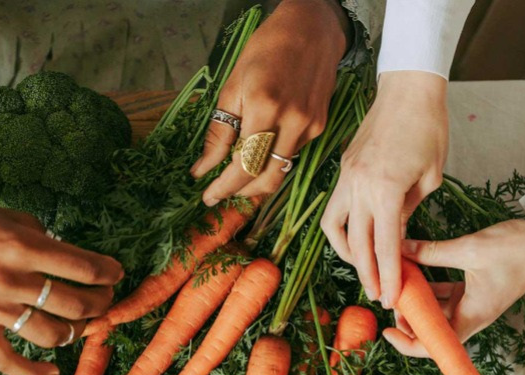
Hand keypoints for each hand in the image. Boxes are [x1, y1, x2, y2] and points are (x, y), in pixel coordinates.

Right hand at [0, 176, 122, 374]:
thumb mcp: (10, 217)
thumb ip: (43, 239)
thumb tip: (71, 260)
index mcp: (22, 246)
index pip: (84, 267)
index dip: (109, 273)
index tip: (116, 273)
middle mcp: (11, 280)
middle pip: (76, 304)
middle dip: (101, 303)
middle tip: (105, 298)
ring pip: (52, 335)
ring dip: (76, 333)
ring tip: (81, 324)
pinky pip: (8, 362)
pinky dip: (33, 373)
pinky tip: (52, 372)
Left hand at [191, 0, 350, 202]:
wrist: (311, 29)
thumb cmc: (266, 50)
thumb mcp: (233, 86)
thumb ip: (220, 132)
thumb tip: (204, 167)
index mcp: (265, 108)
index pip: (244, 166)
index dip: (224, 187)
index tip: (208, 196)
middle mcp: (293, 122)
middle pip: (267, 179)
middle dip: (241, 192)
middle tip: (220, 192)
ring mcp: (311, 127)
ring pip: (281, 169)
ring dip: (256, 178)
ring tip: (235, 174)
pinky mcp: (320, 126)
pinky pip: (292, 154)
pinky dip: (273, 158)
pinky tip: (260, 149)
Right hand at [322, 70, 448, 309]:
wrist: (408, 89)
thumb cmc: (429, 128)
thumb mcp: (430, 177)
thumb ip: (409, 211)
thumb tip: (396, 237)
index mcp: (386, 190)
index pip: (386, 246)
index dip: (389, 277)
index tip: (391, 298)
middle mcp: (360, 186)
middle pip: (358, 244)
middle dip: (368, 275)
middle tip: (378, 296)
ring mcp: (346, 177)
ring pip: (335, 228)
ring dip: (348, 254)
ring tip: (363, 270)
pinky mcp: (343, 169)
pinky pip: (335, 208)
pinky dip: (341, 229)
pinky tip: (354, 239)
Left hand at [383, 217, 524, 357]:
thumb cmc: (517, 248)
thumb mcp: (470, 249)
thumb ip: (431, 252)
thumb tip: (398, 250)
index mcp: (473, 316)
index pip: (435, 346)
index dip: (407, 344)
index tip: (386, 330)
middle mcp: (472, 316)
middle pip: (432, 331)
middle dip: (408, 318)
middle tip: (390, 295)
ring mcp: (473, 304)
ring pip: (437, 312)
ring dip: (417, 301)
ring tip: (398, 282)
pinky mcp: (474, 291)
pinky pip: (445, 296)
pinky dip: (429, 287)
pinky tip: (413, 270)